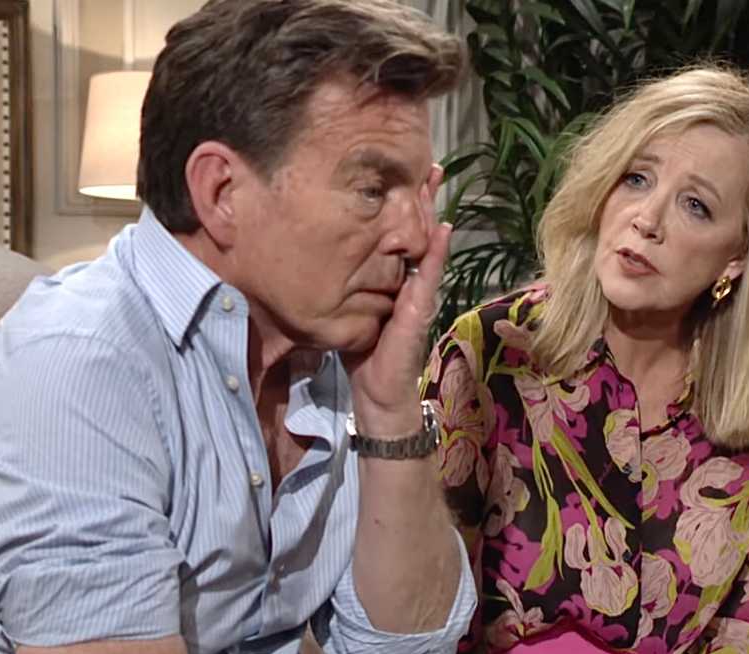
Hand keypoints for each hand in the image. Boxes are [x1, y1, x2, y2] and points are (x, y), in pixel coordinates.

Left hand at [343, 164, 450, 438]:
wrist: (377, 394)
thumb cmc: (361, 354)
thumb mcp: (346, 309)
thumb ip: (340, 284)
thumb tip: (308, 256)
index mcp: (392, 279)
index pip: (398, 234)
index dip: (402, 205)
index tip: (401, 172)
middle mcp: (410, 282)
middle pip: (417, 231)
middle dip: (422, 197)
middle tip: (427, 162)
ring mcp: (419, 295)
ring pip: (426, 245)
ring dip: (431, 213)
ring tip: (433, 181)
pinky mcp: (419, 311)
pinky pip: (428, 277)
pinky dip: (435, 253)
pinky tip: (440, 228)